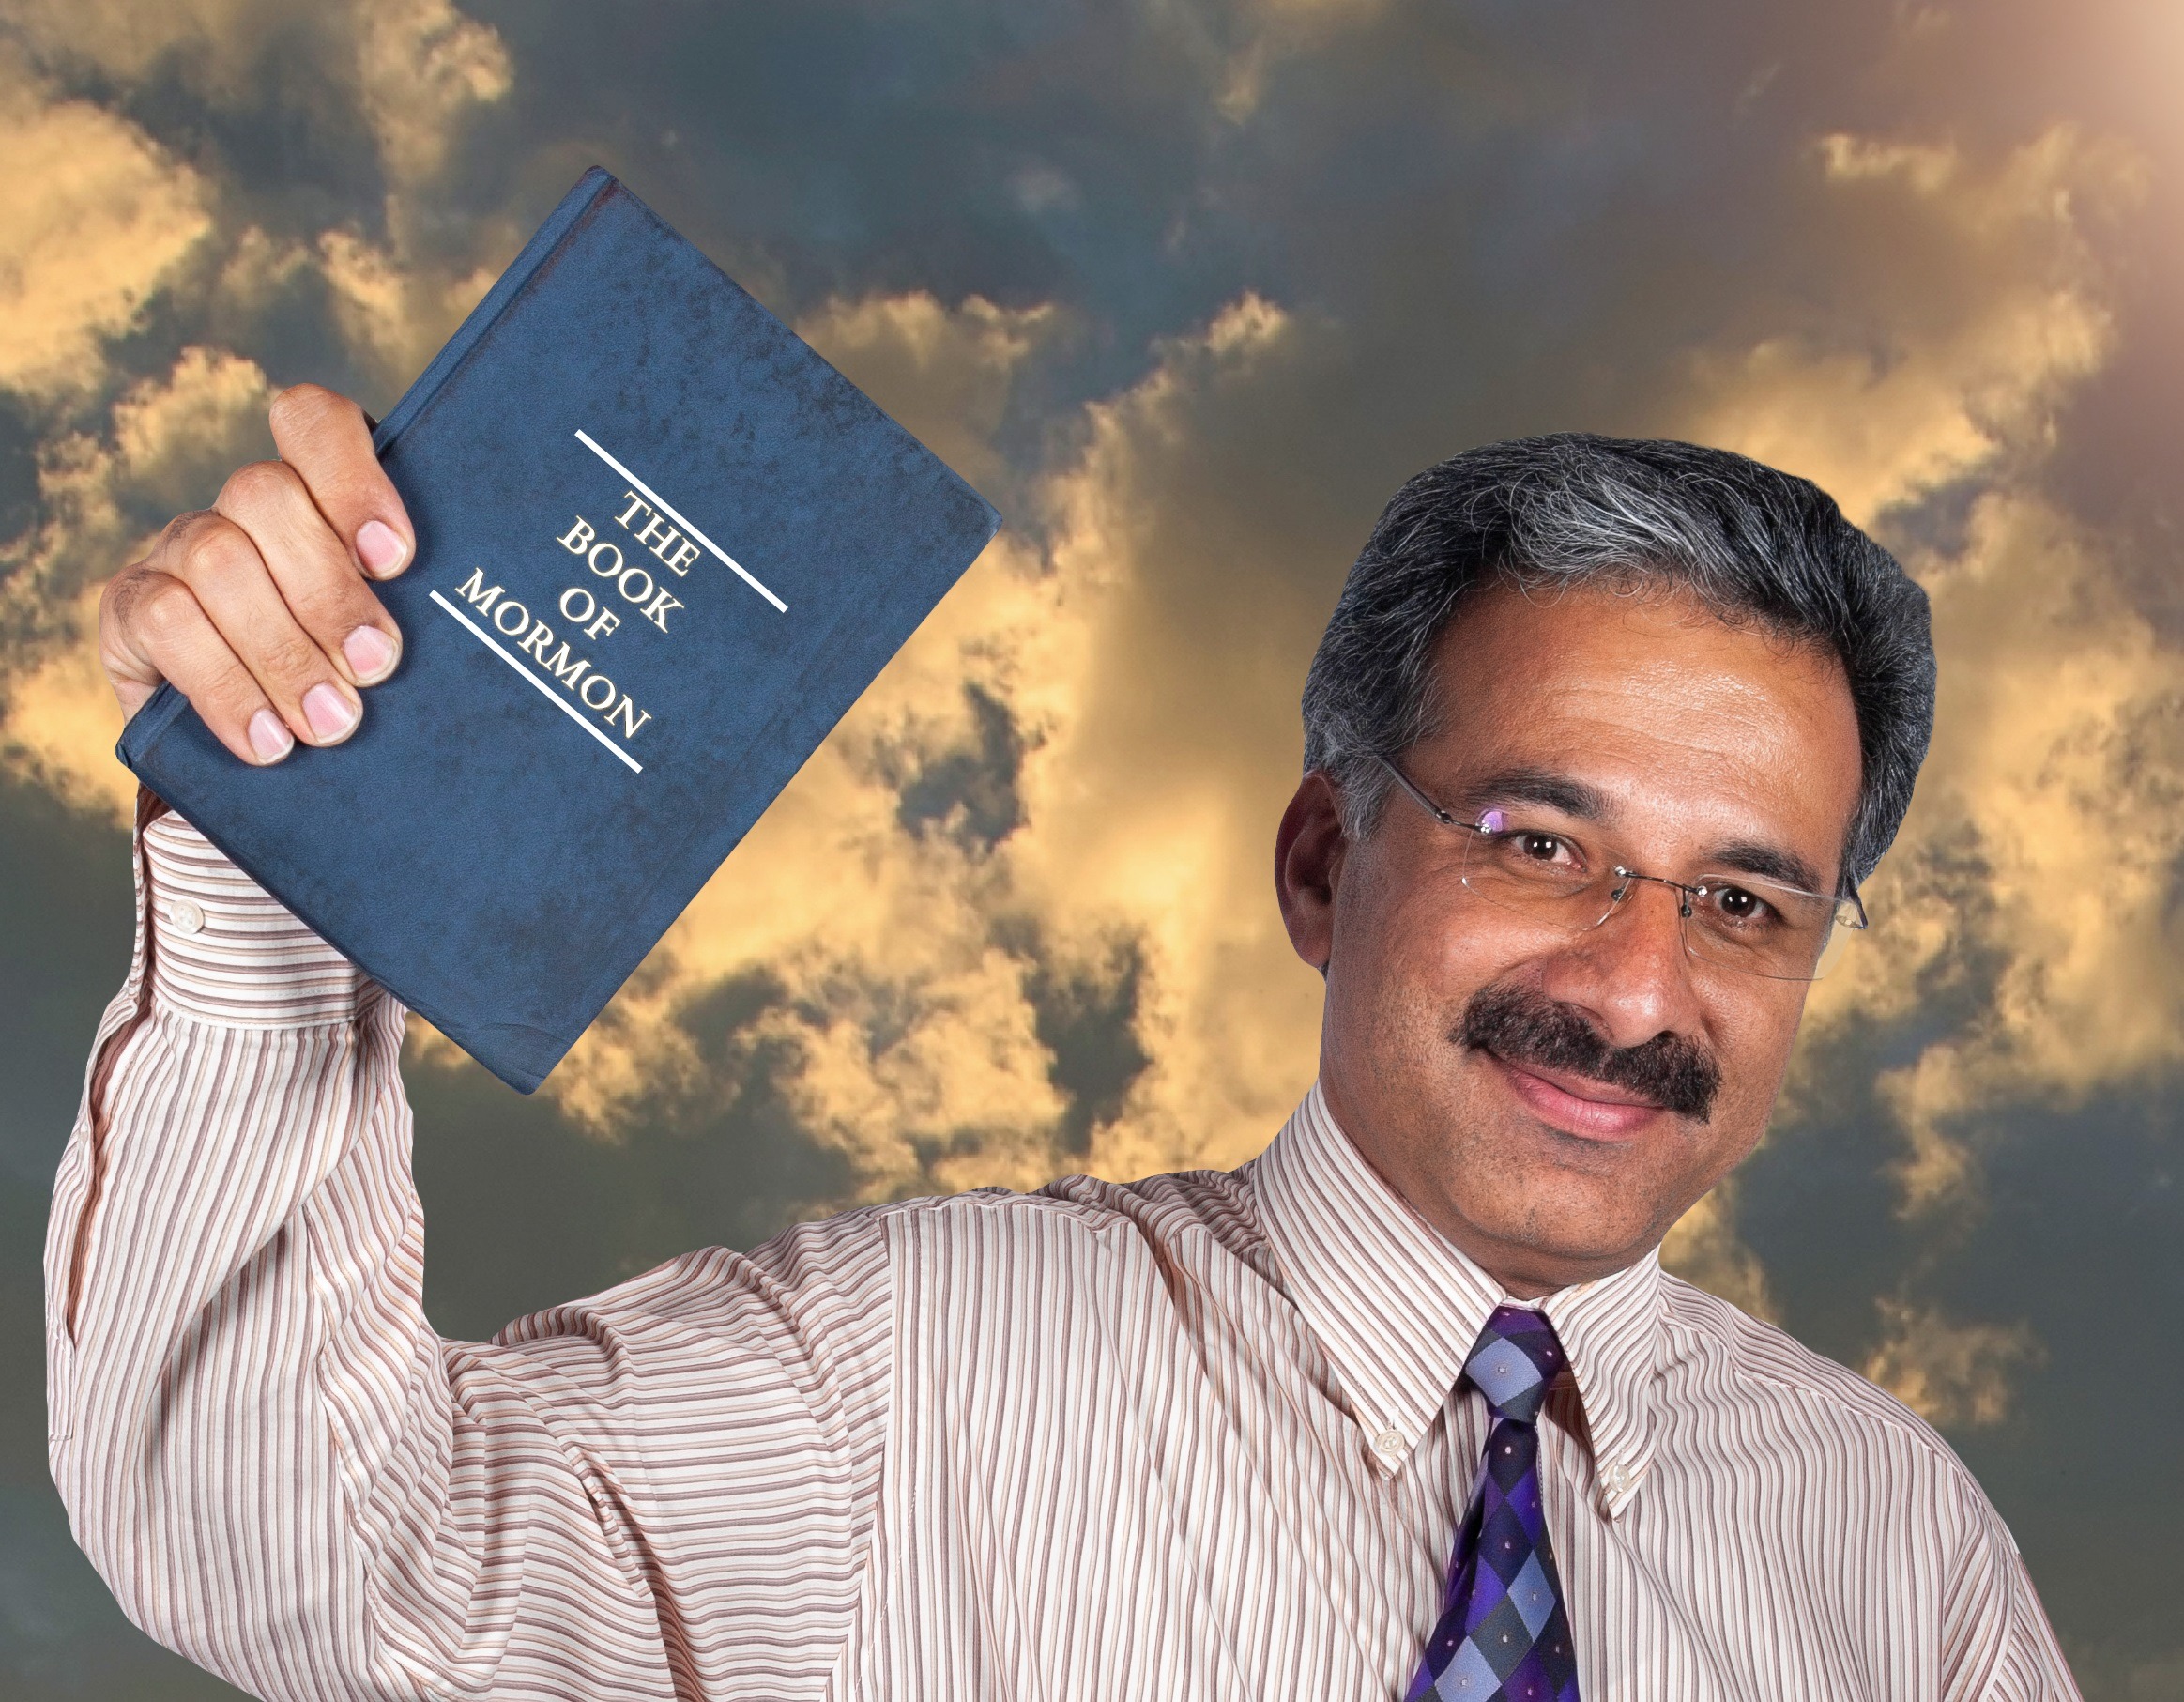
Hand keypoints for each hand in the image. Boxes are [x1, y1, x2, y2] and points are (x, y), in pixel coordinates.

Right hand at [99, 384, 414, 764]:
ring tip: (332, 721)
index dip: (351, 478)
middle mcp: (242, 508)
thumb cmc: (362, 684)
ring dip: (283, 650)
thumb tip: (479, 625)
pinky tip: (268, 741)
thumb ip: (419, 612)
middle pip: (264, 494)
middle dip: (328, 589)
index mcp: (318, 493)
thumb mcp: (395, 640)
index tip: (395, 559)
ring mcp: (181, 549)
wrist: (276, 757)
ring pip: (218, 559)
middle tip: (377, 666)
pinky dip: (227, 688)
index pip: (314, 423)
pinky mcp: (133, 608)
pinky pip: (167, 623)